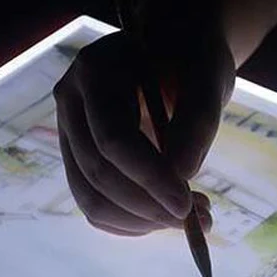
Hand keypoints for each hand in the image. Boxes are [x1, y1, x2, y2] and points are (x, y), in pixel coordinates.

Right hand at [54, 27, 234, 235]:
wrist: (175, 53)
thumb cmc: (192, 57)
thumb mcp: (207, 75)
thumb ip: (198, 119)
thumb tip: (183, 174)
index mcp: (94, 71)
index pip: (113, 139)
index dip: (149, 178)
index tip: (187, 206)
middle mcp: (70, 103)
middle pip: (98, 175)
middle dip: (150, 207)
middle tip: (202, 218)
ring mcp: (69, 135)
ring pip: (91, 200)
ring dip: (144, 222)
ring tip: (196, 217)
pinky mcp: (78, 161)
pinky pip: (97, 208)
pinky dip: (135, 224)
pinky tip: (170, 214)